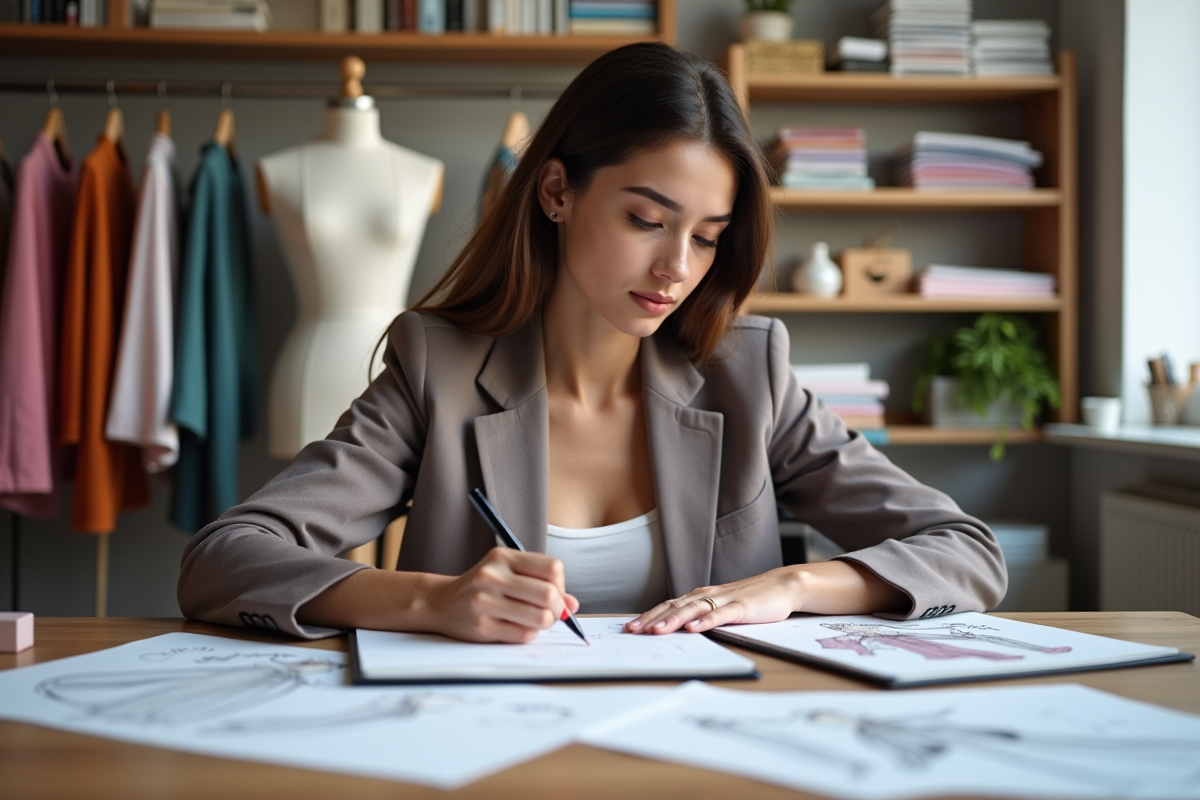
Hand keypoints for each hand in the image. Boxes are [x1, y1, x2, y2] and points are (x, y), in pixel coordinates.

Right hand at [424, 548, 578, 643]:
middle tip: (553, 613)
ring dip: (546, 623)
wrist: (441, 602)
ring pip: (539, 617)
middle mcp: (492, 576)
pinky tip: (519, 627)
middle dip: (558, 608)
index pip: (552, 568)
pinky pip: (524, 635)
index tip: (556, 593)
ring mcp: (485, 601)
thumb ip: (540, 584)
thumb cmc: (482, 587)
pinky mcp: (481, 626)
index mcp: (503, 556)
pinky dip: (529, 634)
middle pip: (548, 594)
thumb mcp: (508, 574)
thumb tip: (573, 605)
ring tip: (537, 621)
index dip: (562, 584)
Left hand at [624, 566, 801, 634]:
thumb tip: (680, 629)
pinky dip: (706, 621)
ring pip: (693, 609)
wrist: (782, 585)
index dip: (649, 615)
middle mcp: (708, 595)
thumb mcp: (722, 607)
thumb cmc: (752, 598)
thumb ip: (702, 615)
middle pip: (675, 606)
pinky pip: (721, 614)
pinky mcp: (741, 607)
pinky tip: (694, 629)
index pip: (669, 605)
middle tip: (633, 631)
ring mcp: (724, 600)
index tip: (630, 627)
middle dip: (652, 619)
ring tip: (656, 631)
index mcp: (701, 596)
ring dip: (673, 620)